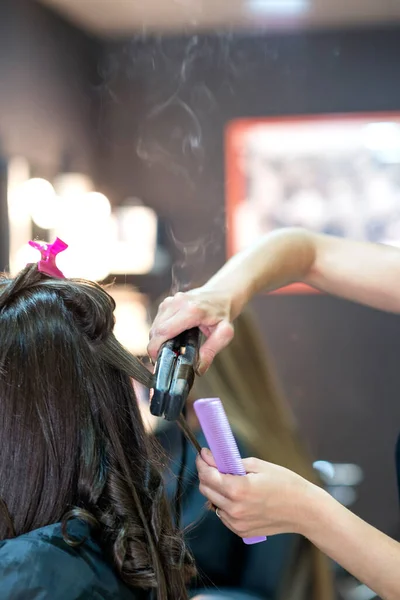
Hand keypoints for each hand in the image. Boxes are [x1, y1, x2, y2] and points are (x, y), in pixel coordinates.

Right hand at [147, 288, 233, 373]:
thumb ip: (211, 350)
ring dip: (158, 339)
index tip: (158, 361)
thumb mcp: (224, 333)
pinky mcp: (168, 302)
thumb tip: (199, 368)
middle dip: (156, 347)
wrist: (222, 293)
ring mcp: (171, 300)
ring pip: (154, 325)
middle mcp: (178, 303)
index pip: (163, 331)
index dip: (156, 348)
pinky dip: (160, 332)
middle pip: (156, 330)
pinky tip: (171, 338)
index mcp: (191, 311)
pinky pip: (157, 320)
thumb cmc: (223, 313)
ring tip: (170, 349)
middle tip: (166, 359)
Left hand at [196, 449, 315, 538]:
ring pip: (213, 502)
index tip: (203, 454)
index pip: (207, 475)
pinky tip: (241, 497)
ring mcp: (236, 523)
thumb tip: (209, 457)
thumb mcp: (258, 465)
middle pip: (205, 489)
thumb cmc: (285, 483)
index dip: (202, 462)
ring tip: (234, 481)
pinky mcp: (240, 531)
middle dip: (207, 474)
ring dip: (216, 489)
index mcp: (238, 489)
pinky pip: (223, 514)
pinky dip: (225, 503)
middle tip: (217, 464)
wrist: (304, 510)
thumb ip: (230, 462)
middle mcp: (234, 509)